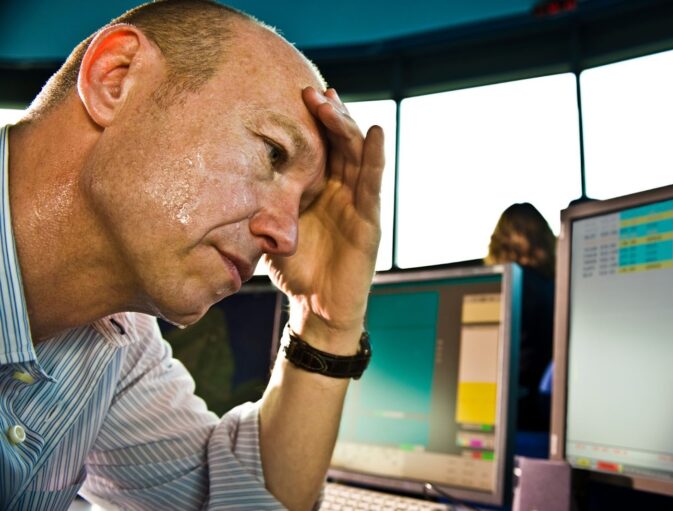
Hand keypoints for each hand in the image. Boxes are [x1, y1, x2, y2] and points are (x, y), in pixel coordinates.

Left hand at [266, 87, 384, 352]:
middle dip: (327, 116)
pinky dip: (375, 157)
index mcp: (318, 191)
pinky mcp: (370, 220)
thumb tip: (231, 179)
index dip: (311, 122)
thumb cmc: (296, 272)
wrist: (318, 309)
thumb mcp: (273, 232)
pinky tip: (374, 131)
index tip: (296, 95)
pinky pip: (373, 184)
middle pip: (338, 144)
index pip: (318, 148)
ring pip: (356, 156)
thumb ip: (265, 206)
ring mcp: (357, 204)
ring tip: (332, 101)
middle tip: (310, 91)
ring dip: (345, 127)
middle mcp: (340, 192)